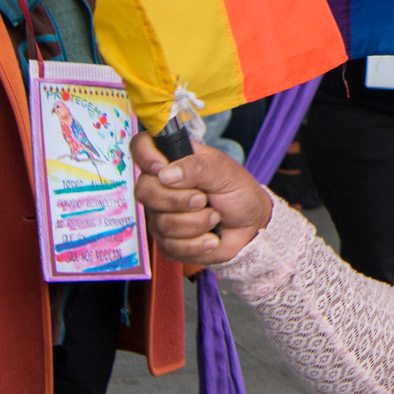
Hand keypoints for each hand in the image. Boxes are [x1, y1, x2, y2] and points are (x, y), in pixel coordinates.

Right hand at [132, 131, 272, 264]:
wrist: (251, 227)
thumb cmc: (238, 192)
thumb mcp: (224, 171)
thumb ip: (197, 166)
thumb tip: (165, 174)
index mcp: (173, 161)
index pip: (141, 147)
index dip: (145, 155)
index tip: (162, 167)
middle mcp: (161, 187)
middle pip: (144, 191)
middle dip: (178, 200)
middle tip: (204, 199)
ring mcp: (161, 215)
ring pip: (161, 223)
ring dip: (196, 223)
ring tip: (214, 217)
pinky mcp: (168, 242)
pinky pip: (171, 246)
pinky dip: (198, 243)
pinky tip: (211, 237)